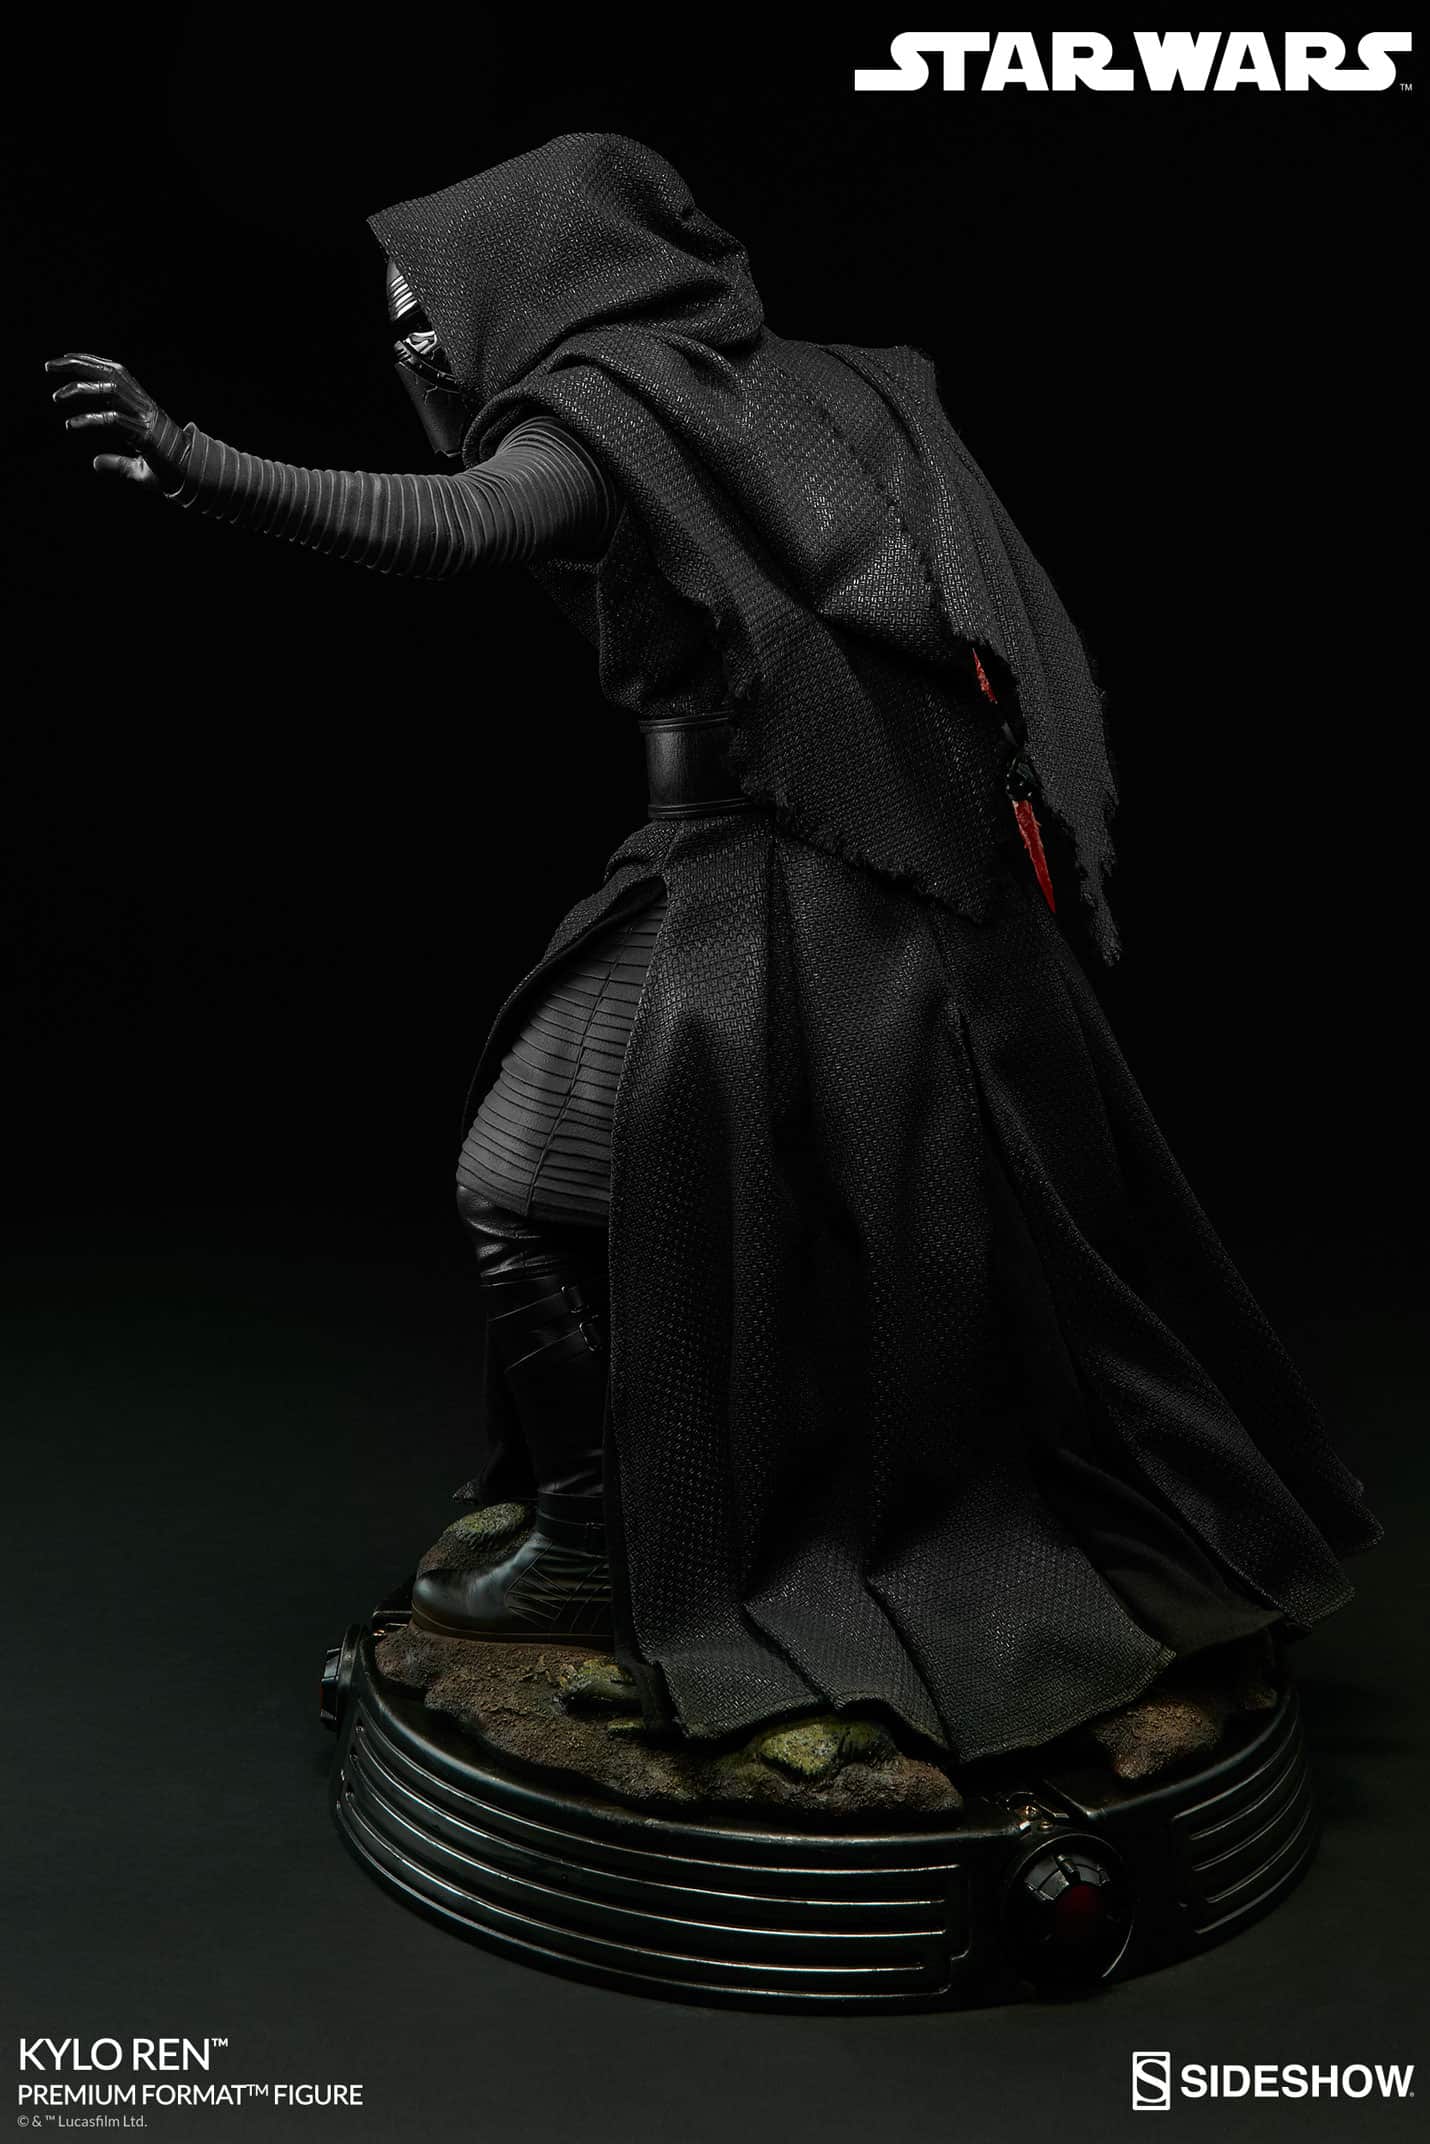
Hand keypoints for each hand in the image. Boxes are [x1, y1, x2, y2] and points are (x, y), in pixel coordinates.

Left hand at [46, 352, 187, 489]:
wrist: (194, 481)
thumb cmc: (169, 473)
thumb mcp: (136, 468)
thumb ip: (116, 463)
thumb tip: (95, 463)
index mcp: (144, 405)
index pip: (114, 371)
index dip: (90, 361)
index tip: (64, 359)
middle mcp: (144, 406)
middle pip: (109, 372)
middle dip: (77, 365)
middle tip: (49, 366)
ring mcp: (145, 418)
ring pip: (109, 390)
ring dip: (80, 389)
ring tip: (56, 397)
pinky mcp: (144, 434)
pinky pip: (112, 420)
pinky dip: (88, 420)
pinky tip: (70, 425)